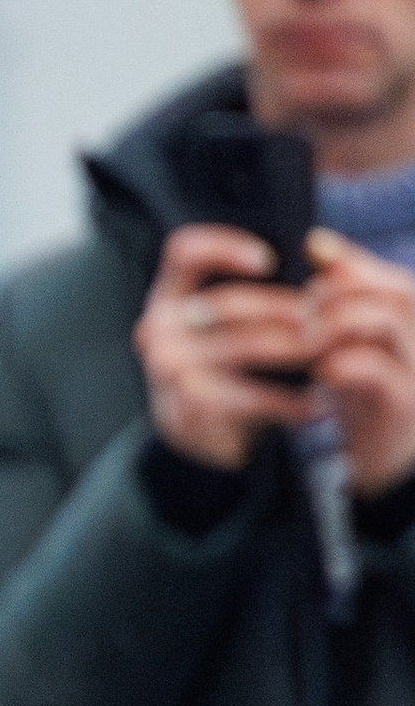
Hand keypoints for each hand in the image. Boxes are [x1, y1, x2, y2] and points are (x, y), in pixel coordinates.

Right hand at [135, 224, 318, 466]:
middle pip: (229, 304)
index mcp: (166, 297)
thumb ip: (244, 290)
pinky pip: (247, 398)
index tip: (269, 261)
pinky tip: (314, 404)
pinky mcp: (186, 411)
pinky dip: (286, 401)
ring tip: (324, 351)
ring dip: (292, 349)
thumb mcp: (218, 322)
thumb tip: (312, 256)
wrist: (193, 432)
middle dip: (283, 308)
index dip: (225, 248)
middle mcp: (158, 331)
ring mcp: (168, 373)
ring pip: (242, 346)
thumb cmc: (216, 363)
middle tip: (321, 318)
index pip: (184, 252)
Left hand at [307, 228, 414, 494]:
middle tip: (301, 310)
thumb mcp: (353, 340)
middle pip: (390, 290)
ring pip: (387, 321)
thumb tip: (317, 240)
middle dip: (340, 292)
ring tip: (306, 337)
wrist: (382, 466)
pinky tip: (320, 370)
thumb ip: (342, 295)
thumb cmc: (365, 396)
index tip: (308, 263)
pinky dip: (346, 364)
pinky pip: (377, 371)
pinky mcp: (404, 404)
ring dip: (340, 322)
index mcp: (411, 318)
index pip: (384, 276)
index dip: (347, 263)